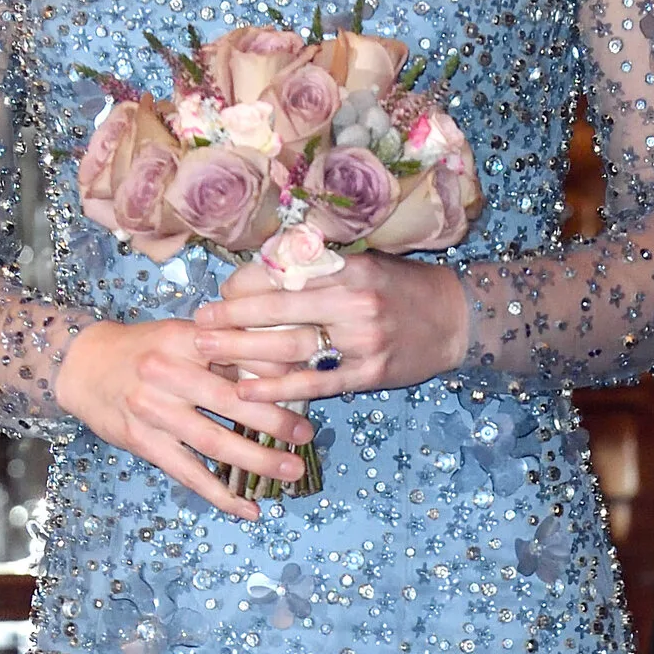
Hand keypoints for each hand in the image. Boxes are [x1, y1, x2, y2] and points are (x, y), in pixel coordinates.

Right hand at [51, 314, 313, 520]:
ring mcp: (153, 412)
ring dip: (258, 461)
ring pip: (215, 442)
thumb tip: (284, 369)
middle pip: (232, 401)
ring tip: (292, 471)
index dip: (276, 375)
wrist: (82, 366)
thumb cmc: (144, 349)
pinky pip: (188, 473)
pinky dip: (220, 494)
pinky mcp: (144, 443)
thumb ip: (226, 348)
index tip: (309, 387)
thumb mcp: (183, 334)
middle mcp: (167, 374)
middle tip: (307, 434)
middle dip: (276, 420)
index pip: (239, 356)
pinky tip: (249, 509)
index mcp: (184, 339)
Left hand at [196, 251, 470, 396]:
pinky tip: (246, 391)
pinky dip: (278, 388)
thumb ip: (319, 267)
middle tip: (198, 324)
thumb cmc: (402, 287)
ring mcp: (362, 342)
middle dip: (232, 319)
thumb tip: (261, 270)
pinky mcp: (369, 375)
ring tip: (208, 352)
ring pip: (291, 347)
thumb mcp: (364, 263)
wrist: (456, 319)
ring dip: (244, 351)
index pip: (284, 275)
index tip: (220, 293)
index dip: (246, 286)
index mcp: (349, 268)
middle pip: (279, 311)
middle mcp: (354, 303)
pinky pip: (315, 383)